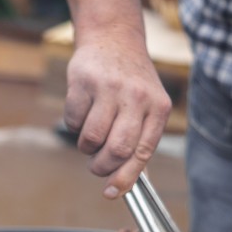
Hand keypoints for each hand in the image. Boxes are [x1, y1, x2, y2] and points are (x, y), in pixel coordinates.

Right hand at [64, 26, 171, 198]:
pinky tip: (82, 112)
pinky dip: (73, 125)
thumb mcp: (148, 107)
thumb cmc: (131, 82)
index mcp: (158, 107)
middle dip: (102, 166)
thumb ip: (141, 143)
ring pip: (92, 138)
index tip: (111, 193)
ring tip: (90, 137)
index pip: (142, 152)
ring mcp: (109, 88)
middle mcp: (137, 97)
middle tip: (96, 166)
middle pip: (117, 149)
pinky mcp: (84, 81)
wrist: (113, 38)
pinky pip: (73, 121)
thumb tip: (130, 184)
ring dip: (86, 147)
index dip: (126, 177)